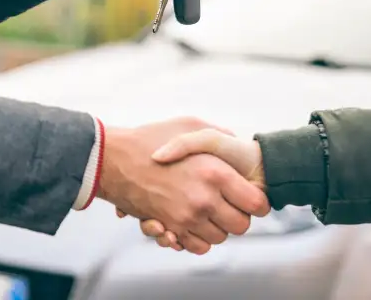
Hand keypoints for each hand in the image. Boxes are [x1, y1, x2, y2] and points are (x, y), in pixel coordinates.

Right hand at [99, 118, 268, 254]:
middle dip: (239, 217)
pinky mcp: (169, 228)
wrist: (113, 159)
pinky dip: (199, 238)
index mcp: (216, 172)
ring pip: (220, 238)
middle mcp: (204, 199)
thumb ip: (219, 133)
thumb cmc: (151, 138)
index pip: (256, 204)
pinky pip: (198, 246)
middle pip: (241, 226)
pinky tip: (194, 221)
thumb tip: (238, 142)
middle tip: (229, 204)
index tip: (250, 197)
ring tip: (208, 209)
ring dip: (217, 227)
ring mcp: (186, 217)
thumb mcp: (189, 125)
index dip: (256, 202)